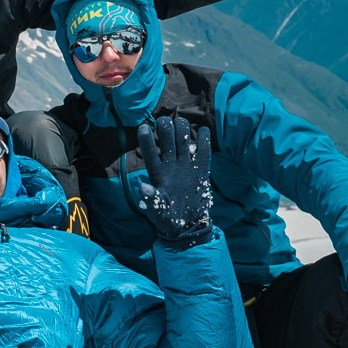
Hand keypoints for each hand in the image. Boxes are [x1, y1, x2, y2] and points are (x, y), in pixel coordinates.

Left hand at [133, 116, 214, 248]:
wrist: (187, 226)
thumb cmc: (167, 219)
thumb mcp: (158, 213)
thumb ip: (152, 200)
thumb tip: (142, 187)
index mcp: (158, 176)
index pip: (150, 155)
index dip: (146, 141)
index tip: (143, 127)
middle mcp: (171, 167)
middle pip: (167, 143)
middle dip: (166, 130)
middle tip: (164, 121)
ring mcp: (186, 167)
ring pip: (183, 143)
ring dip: (183, 131)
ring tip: (182, 121)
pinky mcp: (201, 172)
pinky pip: (203, 154)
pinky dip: (204, 142)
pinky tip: (204, 131)